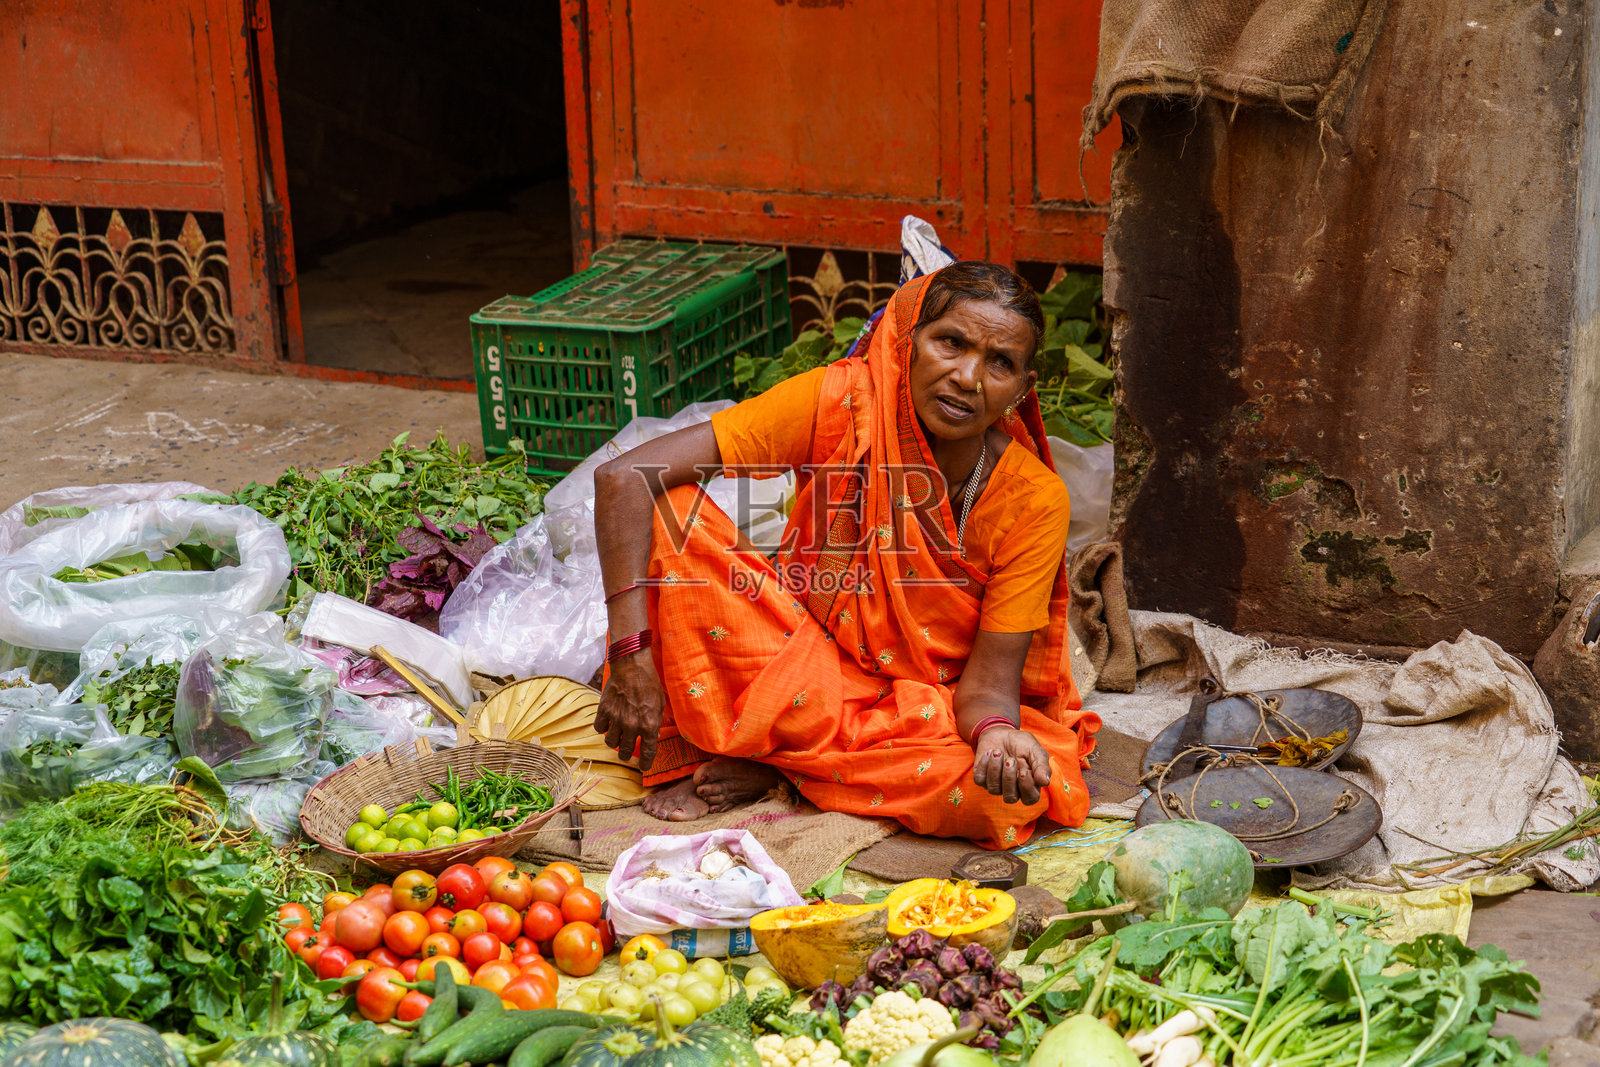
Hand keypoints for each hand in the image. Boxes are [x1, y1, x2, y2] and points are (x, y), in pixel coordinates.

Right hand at [594, 654, 666, 770]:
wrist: (632, 666)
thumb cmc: (649, 683)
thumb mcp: (660, 704)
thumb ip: (656, 722)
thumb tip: (654, 736)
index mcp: (649, 725)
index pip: (647, 753)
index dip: (645, 763)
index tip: (643, 767)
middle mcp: (632, 725)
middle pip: (624, 752)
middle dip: (625, 755)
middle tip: (625, 752)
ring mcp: (616, 719)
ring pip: (610, 742)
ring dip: (614, 742)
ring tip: (617, 736)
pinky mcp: (604, 710)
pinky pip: (599, 728)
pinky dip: (603, 728)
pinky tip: (607, 723)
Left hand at [970, 726, 1051, 804]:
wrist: (1002, 732)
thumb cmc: (1022, 744)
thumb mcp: (1035, 750)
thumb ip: (1041, 766)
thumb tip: (1045, 782)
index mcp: (1030, 785)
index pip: (1030, 799)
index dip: (1026, 787)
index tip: (1024, 771)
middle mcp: (1013, 789)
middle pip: (1010, 797)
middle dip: (1009, 778)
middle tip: (1010, 759)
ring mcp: (996, 785)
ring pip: (994, 789)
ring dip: (995, 769)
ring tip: (998, 752)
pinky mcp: (982, 778)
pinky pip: (980, 780)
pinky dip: (984, 765)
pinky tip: (989, 753)